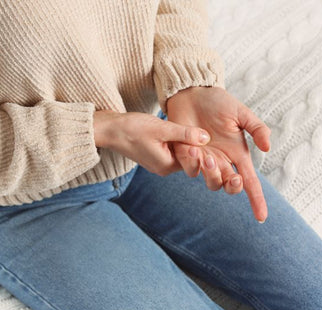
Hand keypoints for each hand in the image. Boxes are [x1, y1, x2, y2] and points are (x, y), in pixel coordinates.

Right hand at [93, 109, 210, 176]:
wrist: (109, 130)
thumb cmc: (132, 128)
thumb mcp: (162, 128)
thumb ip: (185, 133)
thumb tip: (207, 138)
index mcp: (167, 165)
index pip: (194, 160)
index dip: (204, 149)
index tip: (212, 137)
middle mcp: (163, 168)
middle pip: (188, 158)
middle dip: (196, 146)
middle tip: (207, 132)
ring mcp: (157, 163)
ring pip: (179, 152)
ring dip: (185, 142)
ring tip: (196, 130)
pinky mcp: (152, 156)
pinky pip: (170, 150)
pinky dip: (175, 141)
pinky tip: (180, 130)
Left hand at [166, 87, 270, 221]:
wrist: (192, 93)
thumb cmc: (218, 103)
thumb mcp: (242, 114)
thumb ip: (257, 129)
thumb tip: (268, 148)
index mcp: (237, 154)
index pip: (249, 182)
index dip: (256, 200)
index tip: (261, 217)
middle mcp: (221, 161)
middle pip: (228, 186)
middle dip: (232, 186)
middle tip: (232, 175)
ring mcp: (203, 160)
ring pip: (210, 182)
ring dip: (211, 174)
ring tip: (207, 156)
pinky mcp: (185, 155)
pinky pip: (190, 169)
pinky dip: (193, 163)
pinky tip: (193, 148)